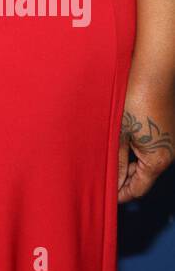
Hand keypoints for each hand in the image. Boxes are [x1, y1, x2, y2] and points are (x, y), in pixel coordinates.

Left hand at [118, 73, 174, 202]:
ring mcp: (170, 141)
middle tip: (102, 175)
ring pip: (147, 161)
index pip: (138, 188)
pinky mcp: (167, 130)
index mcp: (158, 160)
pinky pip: (151, 147)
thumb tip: (112, 183)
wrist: (151, 73)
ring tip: (108, 158)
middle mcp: (169, 154)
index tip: (106, 196)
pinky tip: (121, 142)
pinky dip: (136, 149)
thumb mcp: (119, 134)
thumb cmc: (133, 101)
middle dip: (124, 178)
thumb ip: (116, 161)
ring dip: (129, 162)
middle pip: (144, 176)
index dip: (121, 194)